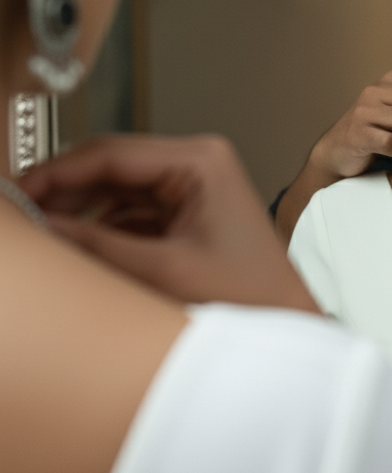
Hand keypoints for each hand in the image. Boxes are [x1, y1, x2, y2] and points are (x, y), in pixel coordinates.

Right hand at [20, 134, 317, 311]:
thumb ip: (98, 245)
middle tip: (21, 212)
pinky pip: (132, 209)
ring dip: (80, 208)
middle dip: (64, 189)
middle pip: (112, 166)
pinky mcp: (187, 209)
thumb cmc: (250, 292)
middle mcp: (198, 163)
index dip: (57, 171)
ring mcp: (193, 185)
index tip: (18, 191)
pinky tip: (73, 241)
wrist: (285, 320)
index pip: (112, 153)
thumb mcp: (164, 269)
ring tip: (41, 228)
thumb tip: (45, 225)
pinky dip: (102, 225)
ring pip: (118, 188)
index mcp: (201, 161)